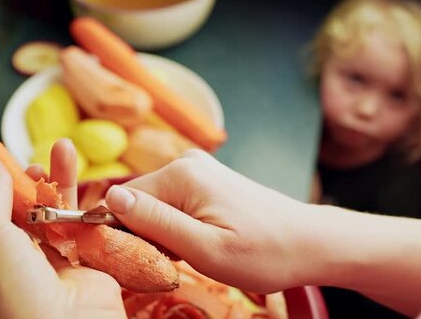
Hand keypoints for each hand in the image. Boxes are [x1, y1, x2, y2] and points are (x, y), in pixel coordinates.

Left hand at [0, 139, 125, 318]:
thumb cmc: (12, 289)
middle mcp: (15, 251)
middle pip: (16, 200)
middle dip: (19, 171)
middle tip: (23, 149)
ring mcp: (50, 254)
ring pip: (51, 203)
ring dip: (55, 173)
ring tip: (62, 146)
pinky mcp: (83, 255)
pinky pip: (81, 216)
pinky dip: (80, 191)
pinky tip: (78, 169)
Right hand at [104, 149, 310, 292]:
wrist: (311, 243)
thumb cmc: (264, 252)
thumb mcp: (204, 248)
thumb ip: (155, 222)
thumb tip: (110, 197)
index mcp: (181, 173)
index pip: (124, 201)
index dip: (128, 233)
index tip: (151, 258)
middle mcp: (186, 161)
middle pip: (140, 202)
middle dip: (150, 233)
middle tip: (182, 258)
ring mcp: (198, 168)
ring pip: (156, 206)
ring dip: (166, 232)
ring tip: (199, 250)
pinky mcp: (207, 179)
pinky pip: (174, 204)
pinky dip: (180, 226)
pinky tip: (205, 239)